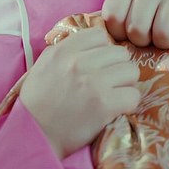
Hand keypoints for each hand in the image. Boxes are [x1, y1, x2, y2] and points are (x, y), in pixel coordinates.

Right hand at [19, 27, 139, 157]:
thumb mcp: (43, 65)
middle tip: (108, 82)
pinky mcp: (104, 105)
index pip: (99, 35)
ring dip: (125, 84)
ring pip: (131, 71)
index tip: (98, 63)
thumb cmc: (37, 101)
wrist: (34, 133)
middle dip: (117, 67)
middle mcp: (79, 62)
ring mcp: (94, 82)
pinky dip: (128, 103)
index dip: (102, 49)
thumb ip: (65, 50)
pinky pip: (134, 95)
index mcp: (63, 50)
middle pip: (121, 53)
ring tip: (112, 94)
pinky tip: (115, 108)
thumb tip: (93, 42)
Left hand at [102, 0, 168, 48]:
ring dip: (162, 44)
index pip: (113, 18)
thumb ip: (110, 28)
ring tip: (162, 37)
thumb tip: (107, 44)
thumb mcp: (122, 21)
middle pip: (137, 28)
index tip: (126, 32)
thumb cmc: (145, 23)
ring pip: (162, 34)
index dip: (119, 34)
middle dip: (142, 41)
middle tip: (148, 37)